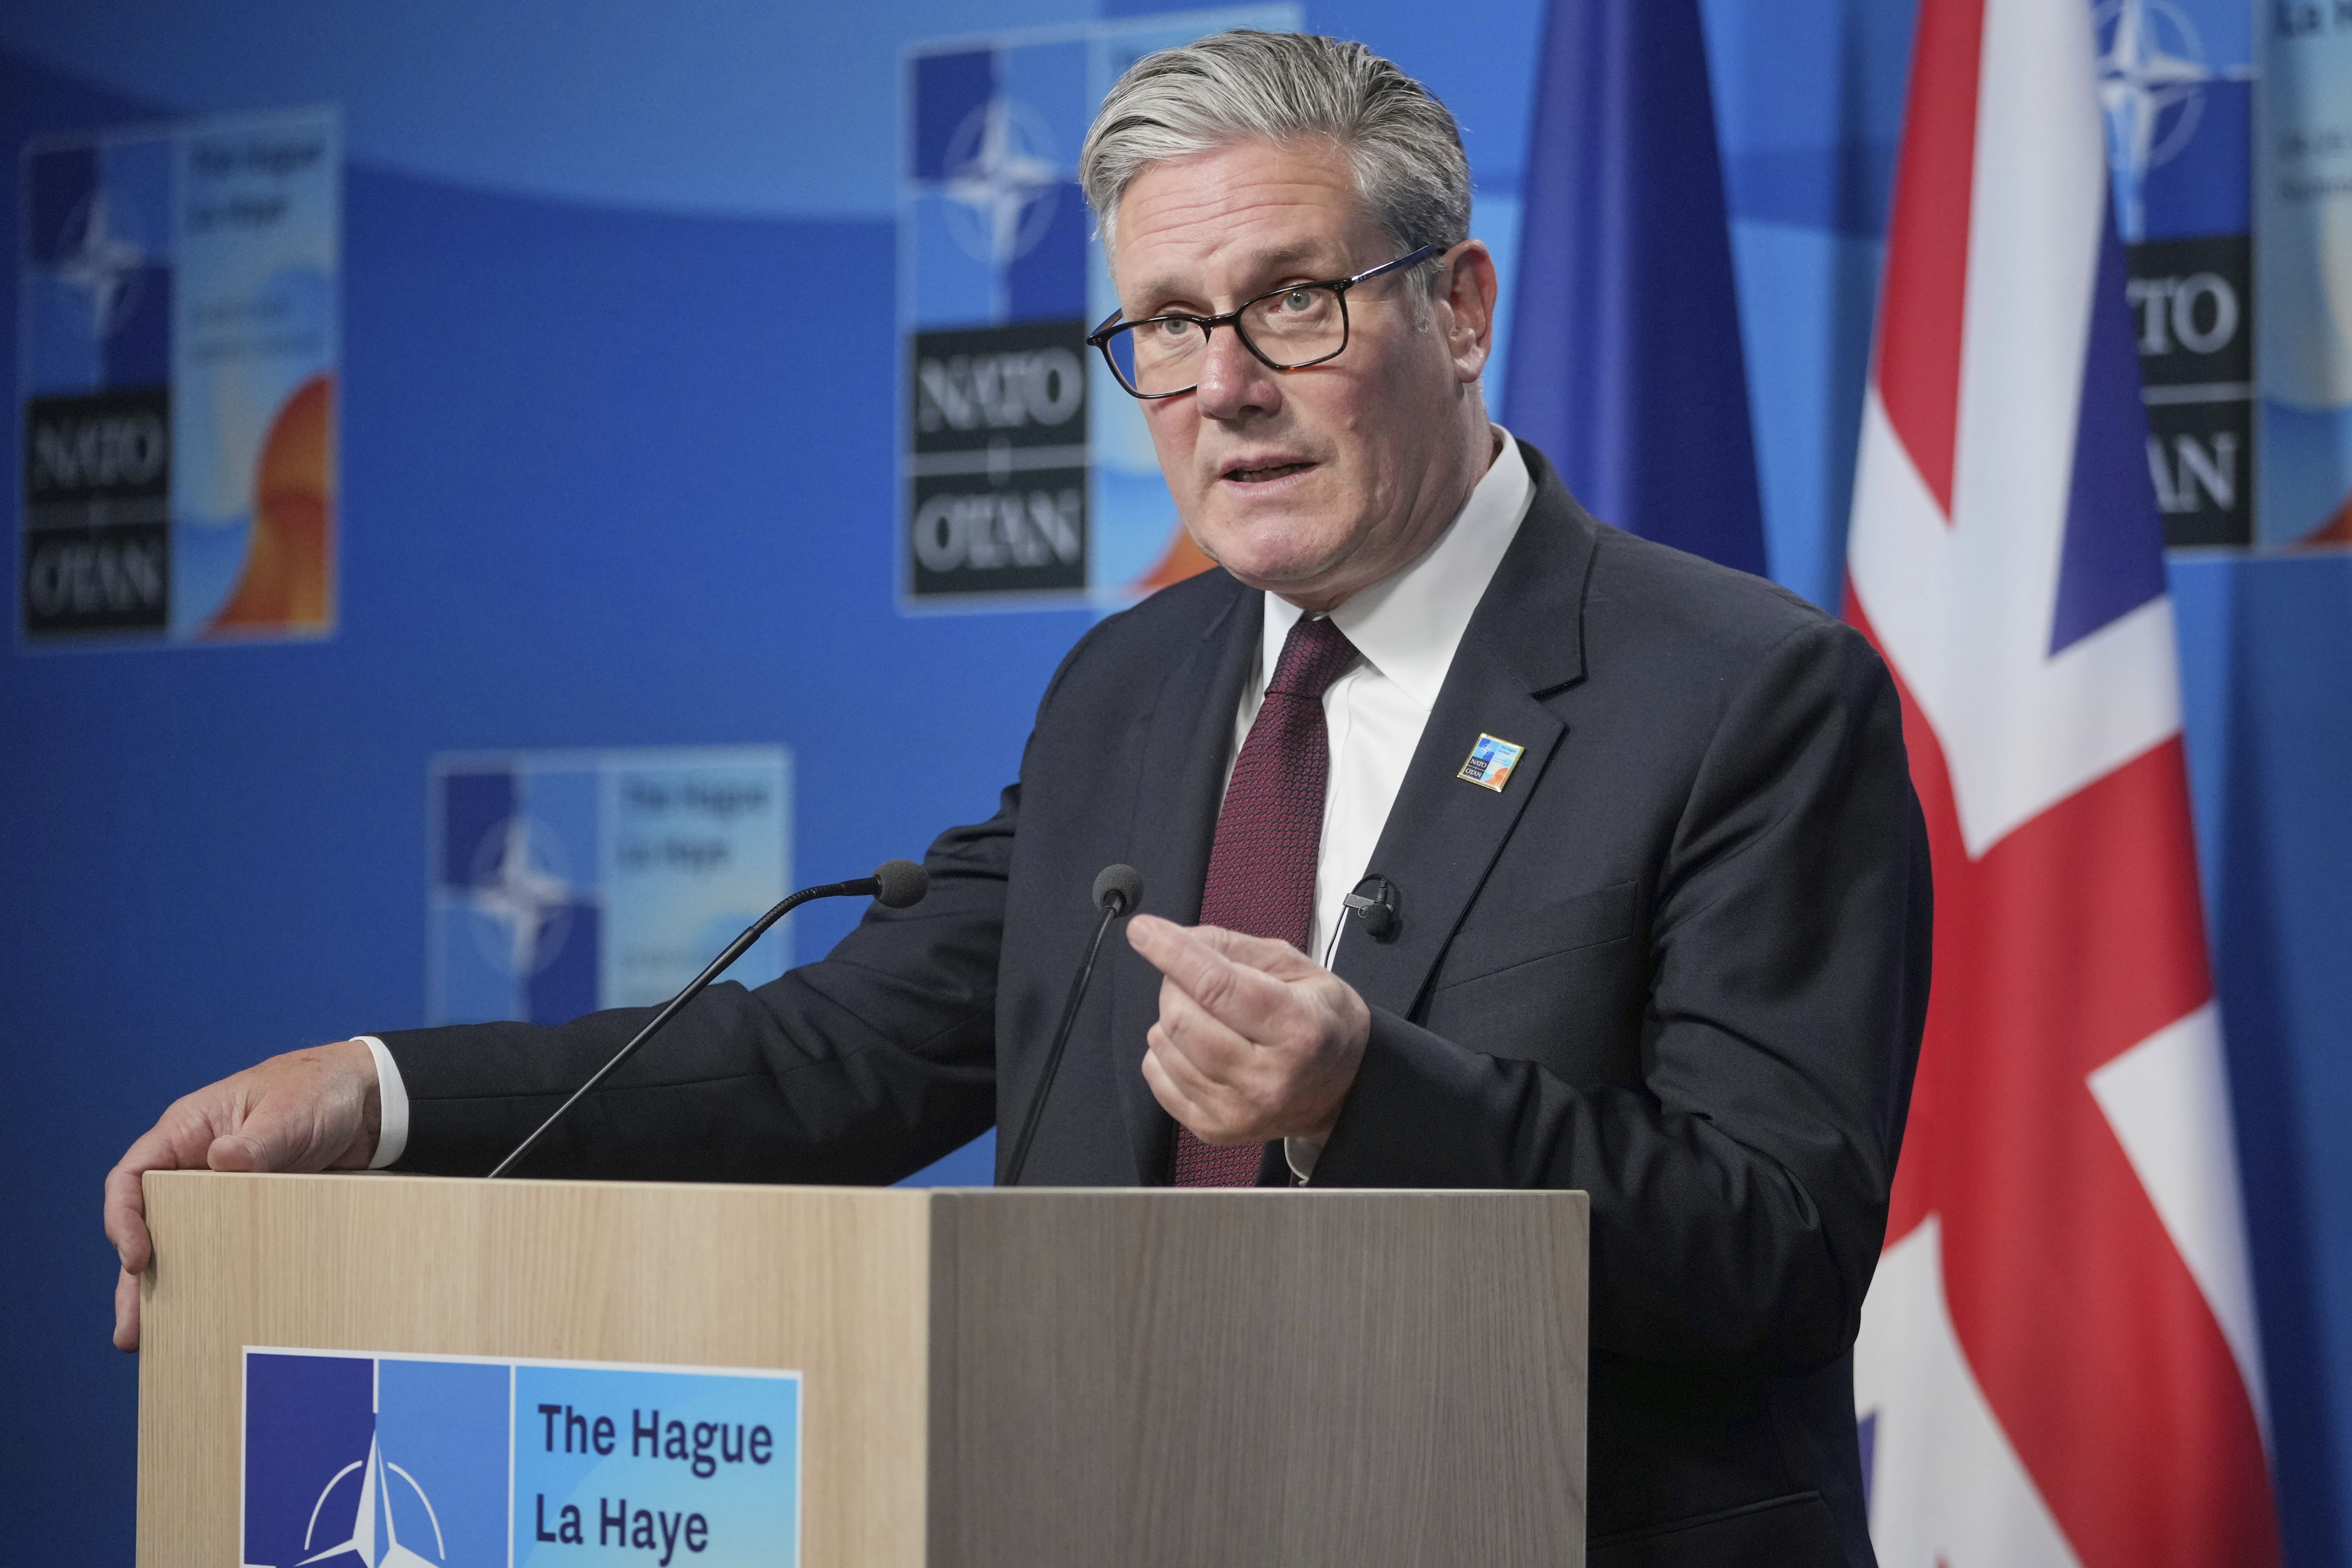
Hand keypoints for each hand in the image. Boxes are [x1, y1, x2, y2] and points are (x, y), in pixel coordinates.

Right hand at [103, 1039, 381, 1351]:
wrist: (370, 1101)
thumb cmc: (319, 1089)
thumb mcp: (289, 1110)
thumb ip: (257, 1139)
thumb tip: (221, 1162)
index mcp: (188, 1132)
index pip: (133, 1178)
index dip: (124, 1218)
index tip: (136, 1257)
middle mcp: (195, 1167)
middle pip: (151, 1225)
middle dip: (136, 1277)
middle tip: (132, 1328)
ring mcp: (223, 1193)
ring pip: (184, 1246)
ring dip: (169, 1290)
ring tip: (155, 1342)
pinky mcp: (253, 1214)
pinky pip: (225, 1249)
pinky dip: (216, 1281)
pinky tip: (211, 1317)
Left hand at [1126, 915, 1369, 1147]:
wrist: (1341, 1090)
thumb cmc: (1320, 1021)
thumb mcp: (1298, 968)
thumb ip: (1235, 947)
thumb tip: (1176, 938)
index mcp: (1296, 1029)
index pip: (1217, 986)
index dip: (1173, 953)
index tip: (1143, 931)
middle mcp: (1267, 1078)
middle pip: (1181, 1017)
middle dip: (1175, 984)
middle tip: (1196, 979)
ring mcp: (1237, 1111)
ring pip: (1164, 1045)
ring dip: (1172, 1017)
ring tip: (1208, 1016)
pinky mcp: (1212, 1129)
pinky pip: (1157, 1074)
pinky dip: (1166, 1049)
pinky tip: (1199, 1045)